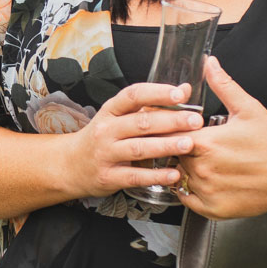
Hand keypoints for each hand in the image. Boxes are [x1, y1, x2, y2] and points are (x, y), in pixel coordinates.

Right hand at [64, 81, 205, 199]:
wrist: (70, 165)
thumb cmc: (102, 138)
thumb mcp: (118, 117)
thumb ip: (150, 105)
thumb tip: (185, 90)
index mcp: (110, 111)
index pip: (133, 95)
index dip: (157, 92)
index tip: (180, 93)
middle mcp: (106, 130)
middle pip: (140, 122)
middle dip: (171, 120)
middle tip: (195, 121)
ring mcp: (106, 154)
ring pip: (138, 148)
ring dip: (165, 146)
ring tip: (188, 144)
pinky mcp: (108, 177)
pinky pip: (134, 176)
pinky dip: (155, 176)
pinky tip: (173, 174)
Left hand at [177, 58, 266, 219]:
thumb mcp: (249, 109)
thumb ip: (224, 85)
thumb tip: (210, 63)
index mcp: (206, 143)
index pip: (171, 134)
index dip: (175, 130)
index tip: (184, 129)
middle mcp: (202, 169)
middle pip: (174, 155)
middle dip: (180, 148)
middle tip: (198, 145)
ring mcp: (206, 191)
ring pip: (179, 176)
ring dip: (186, 169)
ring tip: (206, 161)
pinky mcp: (212, 209)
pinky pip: (187, 199)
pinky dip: (191, 191)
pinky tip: (206, 179)